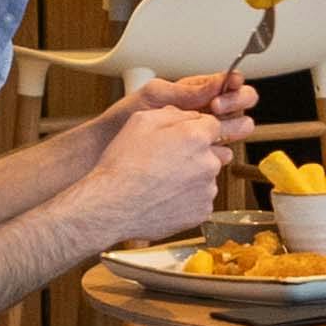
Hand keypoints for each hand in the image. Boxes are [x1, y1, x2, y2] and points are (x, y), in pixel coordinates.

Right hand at [71, 74, 252, 240]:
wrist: (112, 208)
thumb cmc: (123, 164)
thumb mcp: (140, 122)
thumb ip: (172, 113)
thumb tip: (191, 115)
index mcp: (196, 138)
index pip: (212, 125)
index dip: (194, 129)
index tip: (178, 138)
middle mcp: (209, 164)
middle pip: (210, 152)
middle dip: (193, 153)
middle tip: (164, 161)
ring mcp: (207, 191)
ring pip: (205, 177)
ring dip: (190, 177)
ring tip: (160, 182)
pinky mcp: (202, 212)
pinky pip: (200, 200)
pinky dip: (187, 199)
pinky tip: (164, 197)